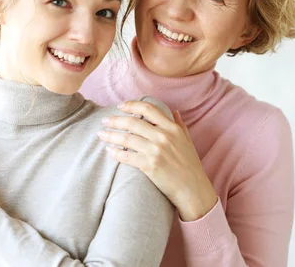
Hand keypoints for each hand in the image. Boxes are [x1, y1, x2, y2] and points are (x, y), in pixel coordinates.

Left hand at [97, 101, 217, 220]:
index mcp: (172, 128)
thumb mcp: (187, 141)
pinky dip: (115, 153)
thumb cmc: (190, 165)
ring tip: (101, 134)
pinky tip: (109, 150)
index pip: (149, 109)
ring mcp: (156, 151)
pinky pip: (127, 157)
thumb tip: (175, 112)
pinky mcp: (149, 166)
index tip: (120, 106)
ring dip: (111, 135)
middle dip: (115, 120)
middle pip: (133, 122)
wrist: (193, 190)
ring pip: (126, 139)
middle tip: (104, 120)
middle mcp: (163, 137)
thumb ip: (180, 125)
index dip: (132, 105)